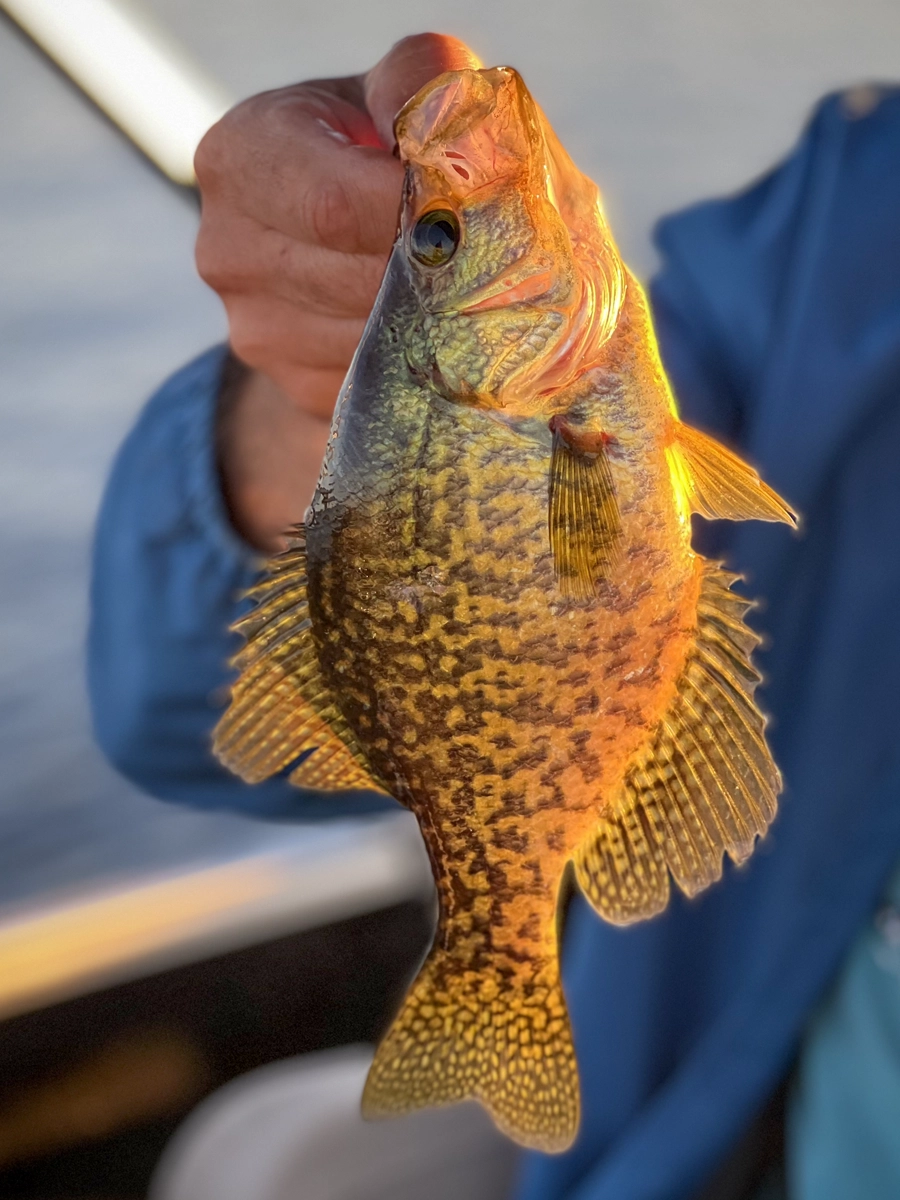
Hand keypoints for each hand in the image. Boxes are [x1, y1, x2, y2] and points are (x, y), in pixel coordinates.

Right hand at [194, 33, 480, 549]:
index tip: (479, 216)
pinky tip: (439, 325)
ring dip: (437, 324)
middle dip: (437, 274)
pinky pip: (375, 385)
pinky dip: (421, 363)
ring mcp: (252, 328)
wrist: (359, 234)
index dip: (419, 218)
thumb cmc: (391, 146)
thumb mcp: (405, 87)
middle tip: (496, 259)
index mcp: (242, 155)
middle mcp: (226, 249)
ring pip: (371, 343)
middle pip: (355, 282)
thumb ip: (422, 84)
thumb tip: (445, 141)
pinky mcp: (292, 385)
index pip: (335, 206)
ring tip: (471, 288)